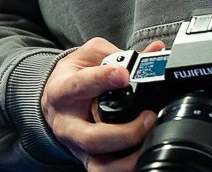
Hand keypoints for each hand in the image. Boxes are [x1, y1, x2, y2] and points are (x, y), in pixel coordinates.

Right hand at [41, 37, 166, 170]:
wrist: (56, 101)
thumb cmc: (75, 76)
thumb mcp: (90, 56)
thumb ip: (120, 53)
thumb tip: (155, 51)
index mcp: (63, 91)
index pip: (79, 86)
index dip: (101, 79)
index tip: (124, 75)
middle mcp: (67, 125)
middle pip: (91, 138)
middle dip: (124, 132)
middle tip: (149, 116)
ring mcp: (78, 147)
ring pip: (100, 165)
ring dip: (129, 158)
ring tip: (149, 139)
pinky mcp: (89, 161)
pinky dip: (127, 168)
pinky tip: (143, 154)